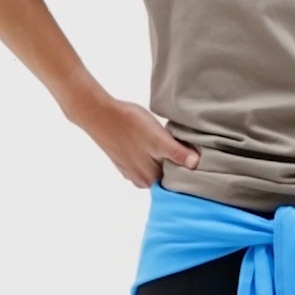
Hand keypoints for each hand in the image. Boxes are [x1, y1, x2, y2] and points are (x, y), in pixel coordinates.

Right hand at [75, 93, 201, 189]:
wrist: (98, 113)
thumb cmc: (129, 124)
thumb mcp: (158, 138)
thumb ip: (177, 153)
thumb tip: (196, 165)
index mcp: (150, 179)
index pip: (177, 181)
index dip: (187, 168)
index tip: (193, 154)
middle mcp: (139, 180)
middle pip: (166, 174)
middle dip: (175, 163)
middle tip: (182, 144)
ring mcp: (130, 171)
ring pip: (155, 166)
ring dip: (162, 156)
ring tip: (167, 140)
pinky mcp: (124, 160)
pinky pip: (143, 160)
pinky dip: (149, 152)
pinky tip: (150, 139)